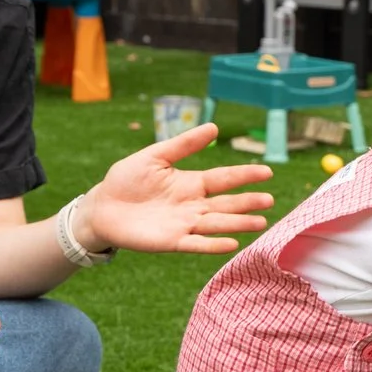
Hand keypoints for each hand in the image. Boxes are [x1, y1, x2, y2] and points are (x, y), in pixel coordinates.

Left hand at [80, 124, 274, 254]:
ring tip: (261, 223)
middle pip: (226, 203)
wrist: (101, 207)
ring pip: (217, 224)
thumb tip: (213, 126)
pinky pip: (196, 243)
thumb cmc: (126, 179)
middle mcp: (193, 205)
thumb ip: (183, 144)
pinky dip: (213, 245)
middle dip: (247, 202)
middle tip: (270, 200)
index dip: (245, 176)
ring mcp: (184, 224)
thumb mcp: (154, 156)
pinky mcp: (171, 241)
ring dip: (238, 224)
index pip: (224, 178)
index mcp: (191, 183)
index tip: (267, 172)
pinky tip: (231, 243)